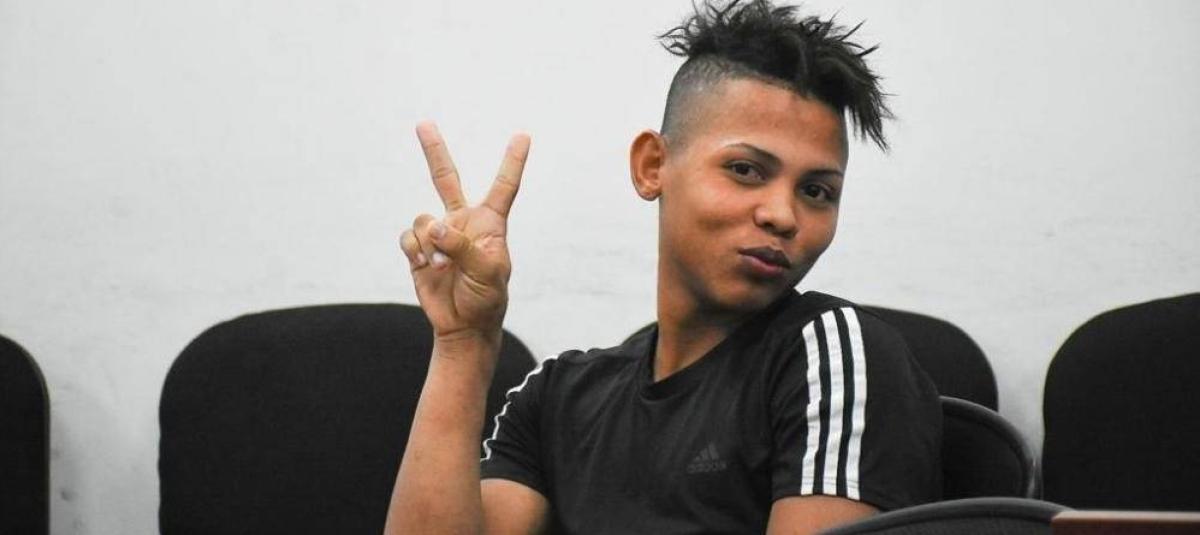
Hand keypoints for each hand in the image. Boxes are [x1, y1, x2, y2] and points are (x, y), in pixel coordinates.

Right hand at [399, 122, 529, 346]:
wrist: (463, 325)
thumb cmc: (487, 298)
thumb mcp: (488, 272)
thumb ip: (463, 245)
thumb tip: (434, 226)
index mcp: (490, 224)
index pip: (504, 187)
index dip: (513, 161)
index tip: (523, 136)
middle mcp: (463, 222)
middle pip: (446, 179)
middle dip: (434, 151)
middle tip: (423, 124)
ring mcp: (439, 234)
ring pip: (424, 219)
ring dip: (430, 243)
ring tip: (443, 266)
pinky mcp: (419, 249)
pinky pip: (409, 237)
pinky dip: (415, 250)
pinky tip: (425, 265)